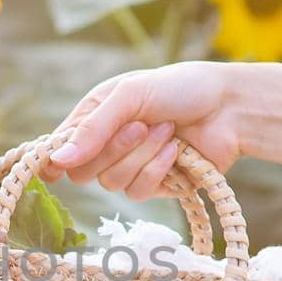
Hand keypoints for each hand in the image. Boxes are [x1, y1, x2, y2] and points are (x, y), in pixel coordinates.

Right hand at [41, 61, 243, 197]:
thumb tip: (57, 162)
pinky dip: (157, 170)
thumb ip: (94, 127)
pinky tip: (176, 152)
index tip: (52, 169)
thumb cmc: (180, 88)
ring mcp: (130, 167)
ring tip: (167, 131)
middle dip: (112, 150)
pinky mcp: (155, 187)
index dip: (51, 160)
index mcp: (94, 117)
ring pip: (111, 183)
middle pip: (80, 171)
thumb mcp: (131, 94)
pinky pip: (138, 192)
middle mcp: (107, 145)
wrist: (230, 107)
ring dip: (141, 156)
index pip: (57, 148)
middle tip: (140, 125)